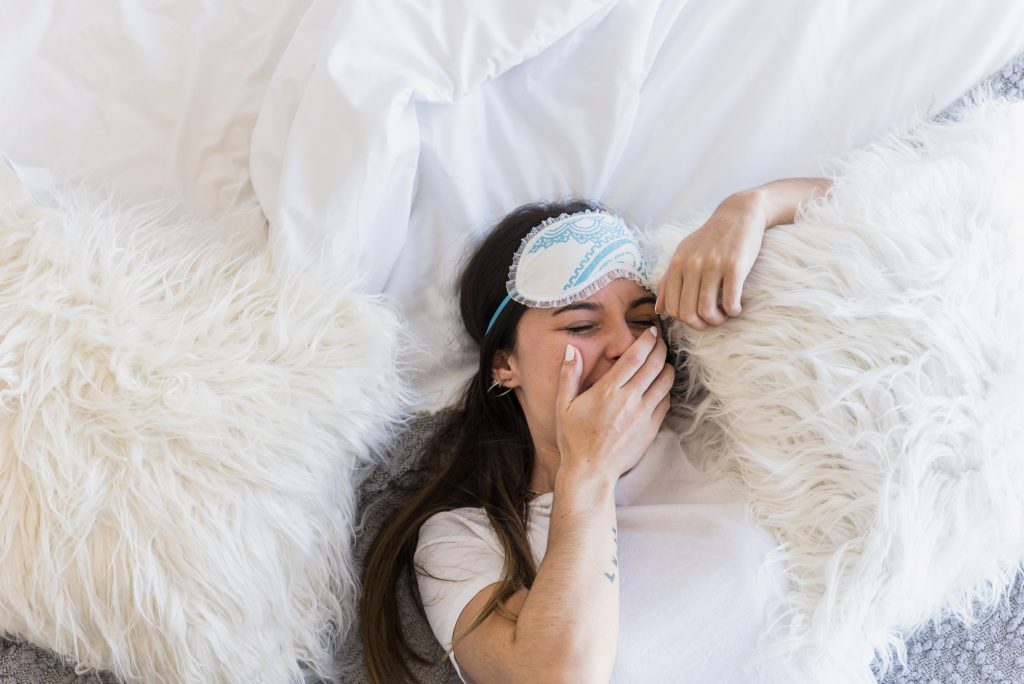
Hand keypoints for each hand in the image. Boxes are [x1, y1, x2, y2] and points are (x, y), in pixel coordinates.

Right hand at [553, 328, 674, 480]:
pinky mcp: (651, 429)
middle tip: (660, 342)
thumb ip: (569, 375)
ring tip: (663, 362)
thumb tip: (572, 350)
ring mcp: (643, 415)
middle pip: (655, 365)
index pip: (635, 357)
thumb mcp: (563, 406)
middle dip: (661, 348)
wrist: (590, 471)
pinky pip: (666, 403)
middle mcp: (629, 400)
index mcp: (607, 391)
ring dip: (667, 367)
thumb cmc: (573, 438)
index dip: (646, 341)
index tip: (651, 332)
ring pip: (666, 382)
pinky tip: (661, 386)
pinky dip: (667, 390)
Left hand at [655, 190, 767, 330]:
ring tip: (725, 315)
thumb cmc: (710, 238)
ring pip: (707, 311)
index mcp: (677, 264)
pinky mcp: (735, 266)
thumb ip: (668, 281)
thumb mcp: (684, 254)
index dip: (685, 320)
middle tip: (713, 320)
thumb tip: (659, 309)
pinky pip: (730, 301)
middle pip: (688, 313)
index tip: (698, 317)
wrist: (738, 214)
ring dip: (717, 320)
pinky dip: (733, 311)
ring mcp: (713, 265)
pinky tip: (737, 307)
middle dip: (701, 325)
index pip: (671, 308)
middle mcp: (691, 265)